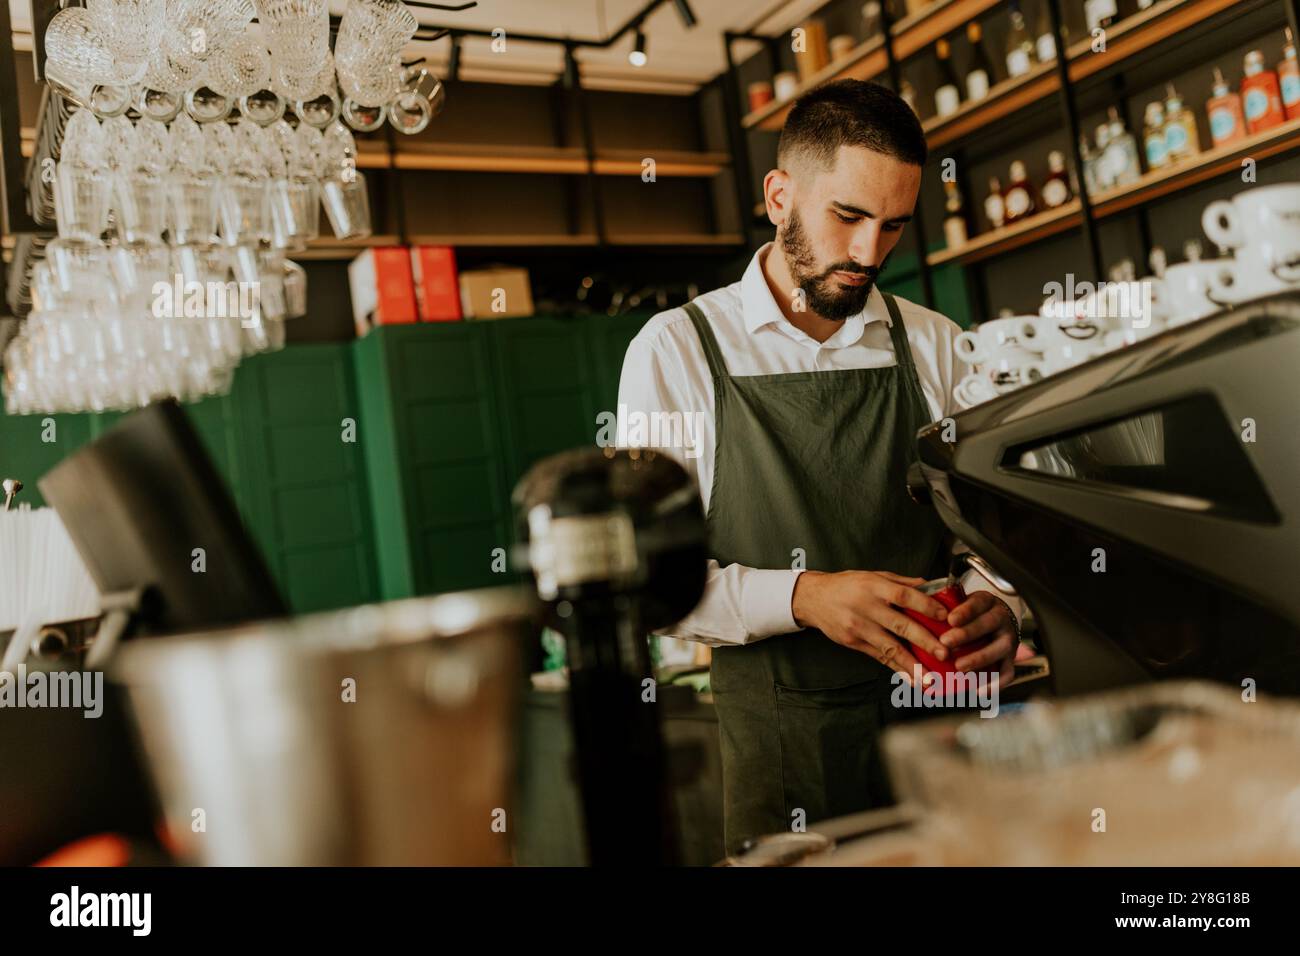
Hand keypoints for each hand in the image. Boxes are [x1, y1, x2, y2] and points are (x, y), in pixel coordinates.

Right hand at [791, 570, 953, 685]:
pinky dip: (896, 668)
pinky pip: (879, 657)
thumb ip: (902, 583)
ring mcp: (859, 627)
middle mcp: (867, 607)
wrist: (813, 598)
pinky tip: (910, 678)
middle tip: (944, 653)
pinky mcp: (854, 642)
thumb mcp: (873, 575)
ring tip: (929, 677)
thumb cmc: (847, 585)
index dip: (925, 606)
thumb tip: (931, 587)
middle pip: (900, 625)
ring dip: (911, 664)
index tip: (944, 616)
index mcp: (875, 587)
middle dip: (924, 641)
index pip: (904, 595)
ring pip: (889, 647)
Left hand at [939, 592, 1018, 685]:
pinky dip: (994, 684)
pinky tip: (978, 691)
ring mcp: (1009, 640)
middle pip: (988, 625)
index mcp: (988, 602)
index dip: (965, 611)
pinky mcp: (1011, 659)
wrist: (998, 619)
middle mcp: (1002, 619)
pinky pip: (1007, 673)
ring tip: (959, 667)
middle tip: (945, 642)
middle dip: (966, 634)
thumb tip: (914, 614)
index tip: (950, 619)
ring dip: (979, 658)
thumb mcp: (962, 603)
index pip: (978, 603)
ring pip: (999, 649)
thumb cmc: (971, 614)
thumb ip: (944, 608)